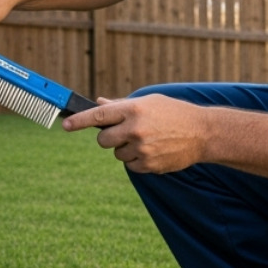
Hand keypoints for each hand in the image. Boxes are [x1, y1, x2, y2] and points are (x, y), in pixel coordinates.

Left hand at [61, 95, 210, 172]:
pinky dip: (137, 160)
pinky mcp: (148, 165)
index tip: (65, 125)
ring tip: (147, 140)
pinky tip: (153, 150)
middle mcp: (135, 129)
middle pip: (103, 140)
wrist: (202, 133)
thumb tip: (99, 103)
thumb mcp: (148, 102)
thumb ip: (121, 106)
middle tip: (124, 132)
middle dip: (109, 138)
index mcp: (133, 110)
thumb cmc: (173, 113)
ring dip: (126, 149)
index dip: (79, 121)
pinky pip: (130, 165)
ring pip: (117, 154)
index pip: (99, 115)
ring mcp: (142, 149)